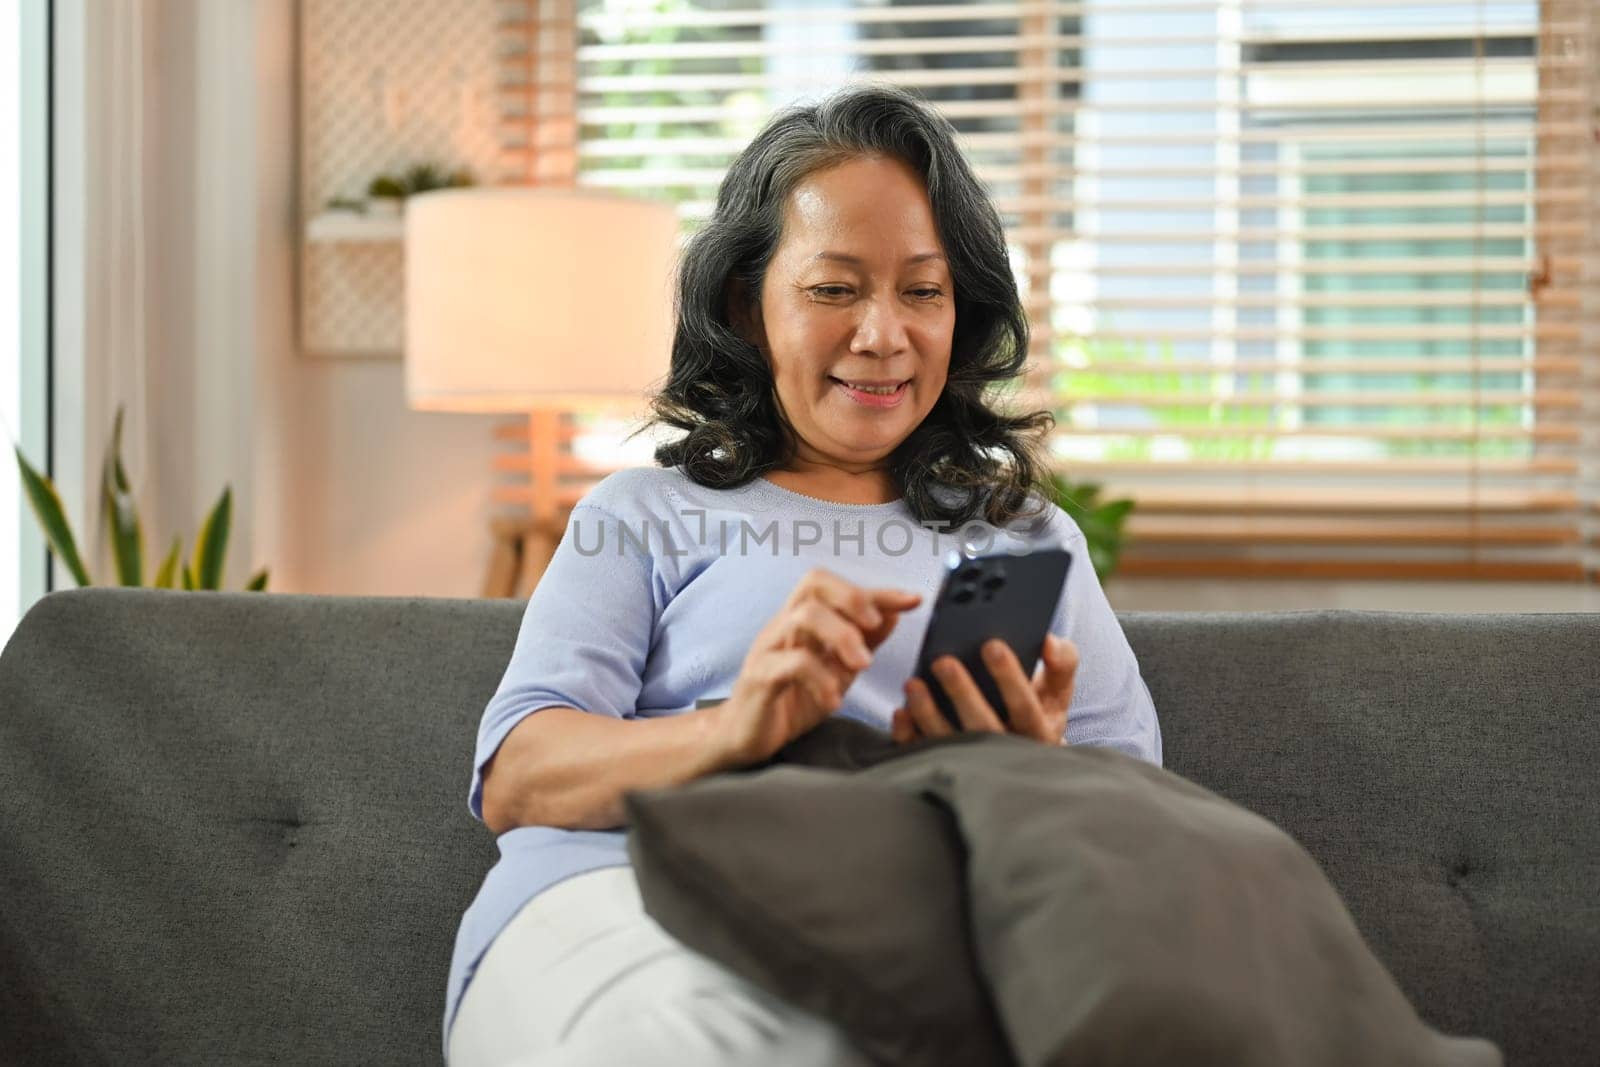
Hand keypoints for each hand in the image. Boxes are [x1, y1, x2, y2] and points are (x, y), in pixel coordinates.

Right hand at [714, 568, 921, 765]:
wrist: (746, 738)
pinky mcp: (758, 678)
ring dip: (842, 636)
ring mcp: (768, 649)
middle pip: (813, 584)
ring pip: (802, 617)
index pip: (837, 588)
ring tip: (861, 665)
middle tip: (876, 626)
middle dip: (853, 599)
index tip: (914, 600)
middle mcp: (783, 626)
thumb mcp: (837, 670)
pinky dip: (820, 678)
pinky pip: (790, 664)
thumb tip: (894, 614)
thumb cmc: (790, 700)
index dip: (877, 591)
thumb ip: (863, 643)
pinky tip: (834, 699)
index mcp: (802, 621)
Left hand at [890, 633, 1078, 745]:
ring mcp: (971, 763)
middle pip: (982, 726)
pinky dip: (909, 735)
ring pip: (948, 741)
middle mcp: (1004, 751)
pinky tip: (901, 712)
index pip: (1024, 705)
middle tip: (943, 661)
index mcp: (1036, 730)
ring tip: (913, 683)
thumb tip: (1049, 642)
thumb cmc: (1037, 712)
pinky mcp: (943, 764)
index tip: (992, 644)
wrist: (1022, 763)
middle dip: (962, 693)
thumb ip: (1062, 663)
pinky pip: (922, 752)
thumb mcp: (1058, 691)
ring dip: (928, 713)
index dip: (1009, 677)